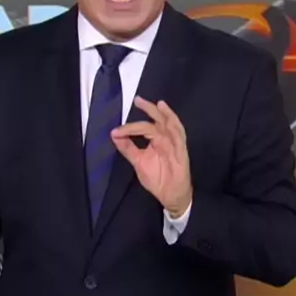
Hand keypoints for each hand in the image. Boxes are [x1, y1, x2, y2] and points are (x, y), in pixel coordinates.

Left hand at [111, 96, 191, 216]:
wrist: (170, 195)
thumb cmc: (157, 178)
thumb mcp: (138, 161)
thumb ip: (127, 148)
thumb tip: (113, 134)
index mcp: (155, 139)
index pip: (143, 127)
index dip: (130, 128)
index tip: (116, 131)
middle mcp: (164, 138)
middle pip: (158, 119)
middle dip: (148, 109)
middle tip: (137, 100)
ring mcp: (174, 143)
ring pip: (170, 124)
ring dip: (165, 114)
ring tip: (158, 104)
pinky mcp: (181, 151)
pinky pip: (179, 136)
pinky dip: (174, 126)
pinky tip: (169, 119)